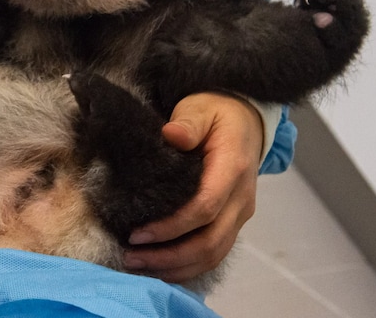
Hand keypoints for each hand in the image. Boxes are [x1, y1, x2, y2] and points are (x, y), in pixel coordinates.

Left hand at [123, 92, 262, 282]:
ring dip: (177, 266)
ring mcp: (240, 212)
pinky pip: (215, 252)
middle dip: (169, 256)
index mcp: (233, 169)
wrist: (244, 120)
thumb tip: (173, 135)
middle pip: (210, 241)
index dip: (171, 226)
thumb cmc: (215, 112)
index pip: (204, 208)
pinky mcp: (233, 221)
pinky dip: (188, 265)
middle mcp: (241, 197)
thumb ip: (187, 122)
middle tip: (130, 257)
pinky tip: (160, 267)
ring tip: (139, 265)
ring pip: (214, 254)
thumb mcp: (199, 107)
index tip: (137, 233)